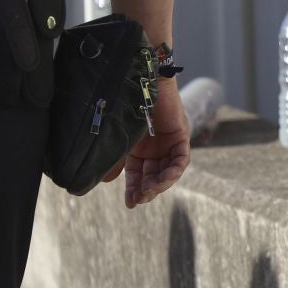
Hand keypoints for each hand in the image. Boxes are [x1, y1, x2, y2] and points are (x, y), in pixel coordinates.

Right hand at [104, 76, 191, 207]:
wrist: (140, 83)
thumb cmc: (126, 108)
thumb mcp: (119, 140)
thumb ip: (114, 161)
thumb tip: (105, 183)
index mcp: (140, 150)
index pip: (139, 175)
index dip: (135, 190)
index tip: (130, 204)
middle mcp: (156, 148)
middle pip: (154, 175)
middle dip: (147, 189)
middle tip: (140, 199)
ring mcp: (169, 142)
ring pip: (169, 170)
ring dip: (161, 183)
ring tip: (150, 191)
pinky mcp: (181, 135)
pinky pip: (181, 158)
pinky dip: (175, 170)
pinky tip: (165, 179)